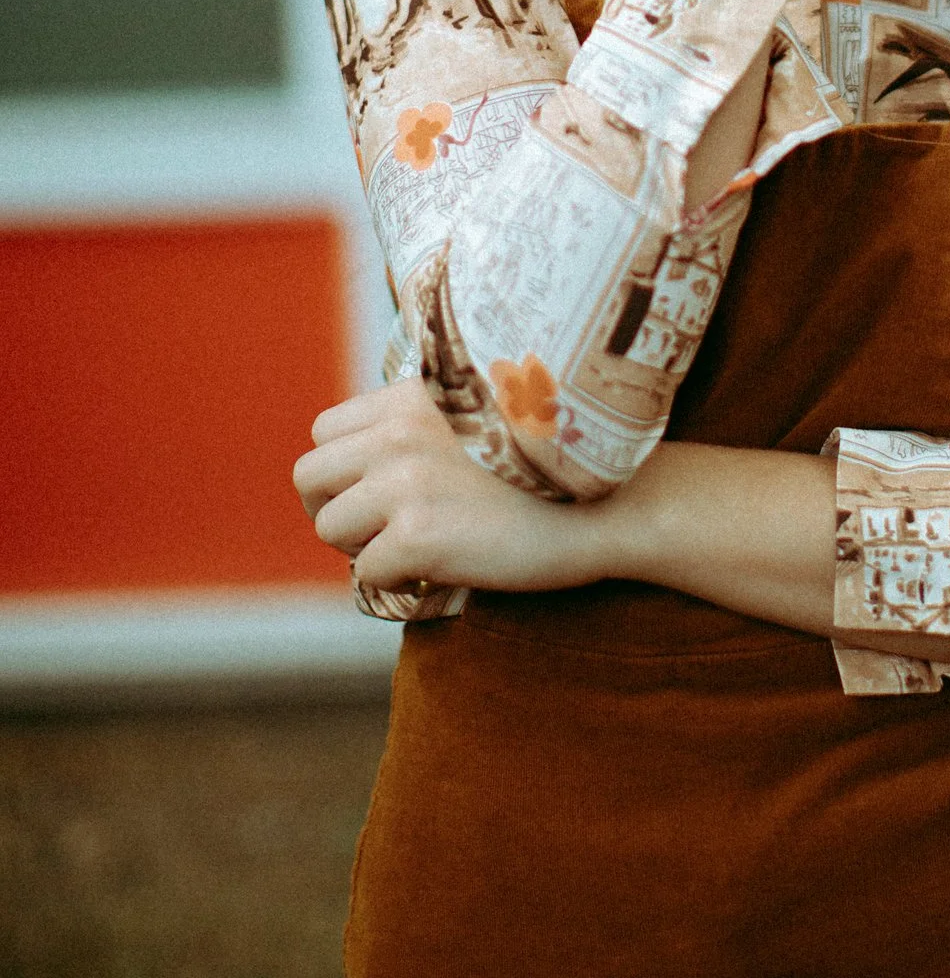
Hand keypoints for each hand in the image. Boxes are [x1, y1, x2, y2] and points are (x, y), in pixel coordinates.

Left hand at [292, 378, 606, 595]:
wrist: (611, 500)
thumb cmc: (554, 463)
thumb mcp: (481, 411)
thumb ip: (424, 423)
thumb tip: (373, 464)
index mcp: (411, 396)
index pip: (326, 430)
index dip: (343, 469)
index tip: (375, 492)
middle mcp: (398, 432)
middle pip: (310, 477)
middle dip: (335, 508)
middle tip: (376, 531)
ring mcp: (406, 483)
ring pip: (330, 528)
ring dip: (363, 547)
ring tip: (413, 550)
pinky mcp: (418, 536)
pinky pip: (366, 572)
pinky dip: (397, 581)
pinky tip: (438, 572)